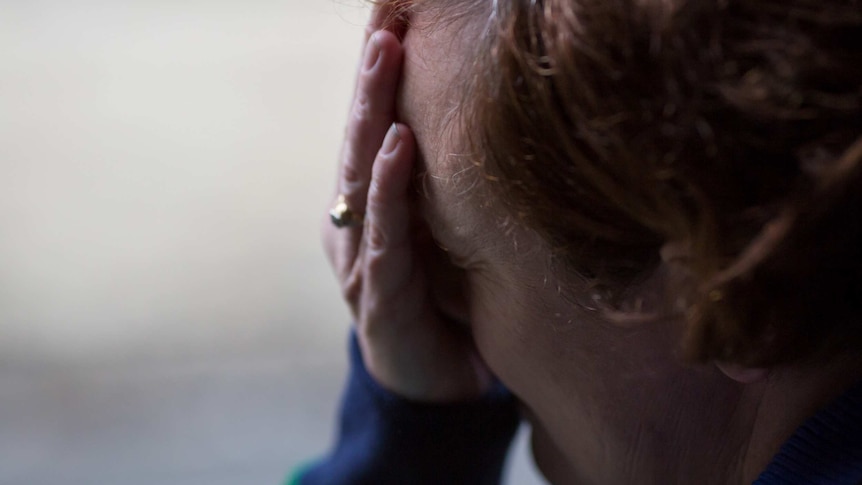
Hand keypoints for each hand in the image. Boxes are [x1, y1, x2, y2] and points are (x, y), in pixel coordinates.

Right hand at [321, 8, 492, 401]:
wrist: (434, 382)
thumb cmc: (442, 300)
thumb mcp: (441, 232)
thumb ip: (439, 187)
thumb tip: (476, 123)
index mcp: (370, 207)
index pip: (372, 132)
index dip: (378, 79)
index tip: (390, 21)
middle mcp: (356, 225)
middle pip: (362, 141)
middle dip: (372, 80)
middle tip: (383, 22)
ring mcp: (361, 260)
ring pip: (363, 178)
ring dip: (374, 114)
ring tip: (384, 55)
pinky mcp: (379, 300)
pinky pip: (384, 239)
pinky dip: (389, 190)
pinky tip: (398, 146)